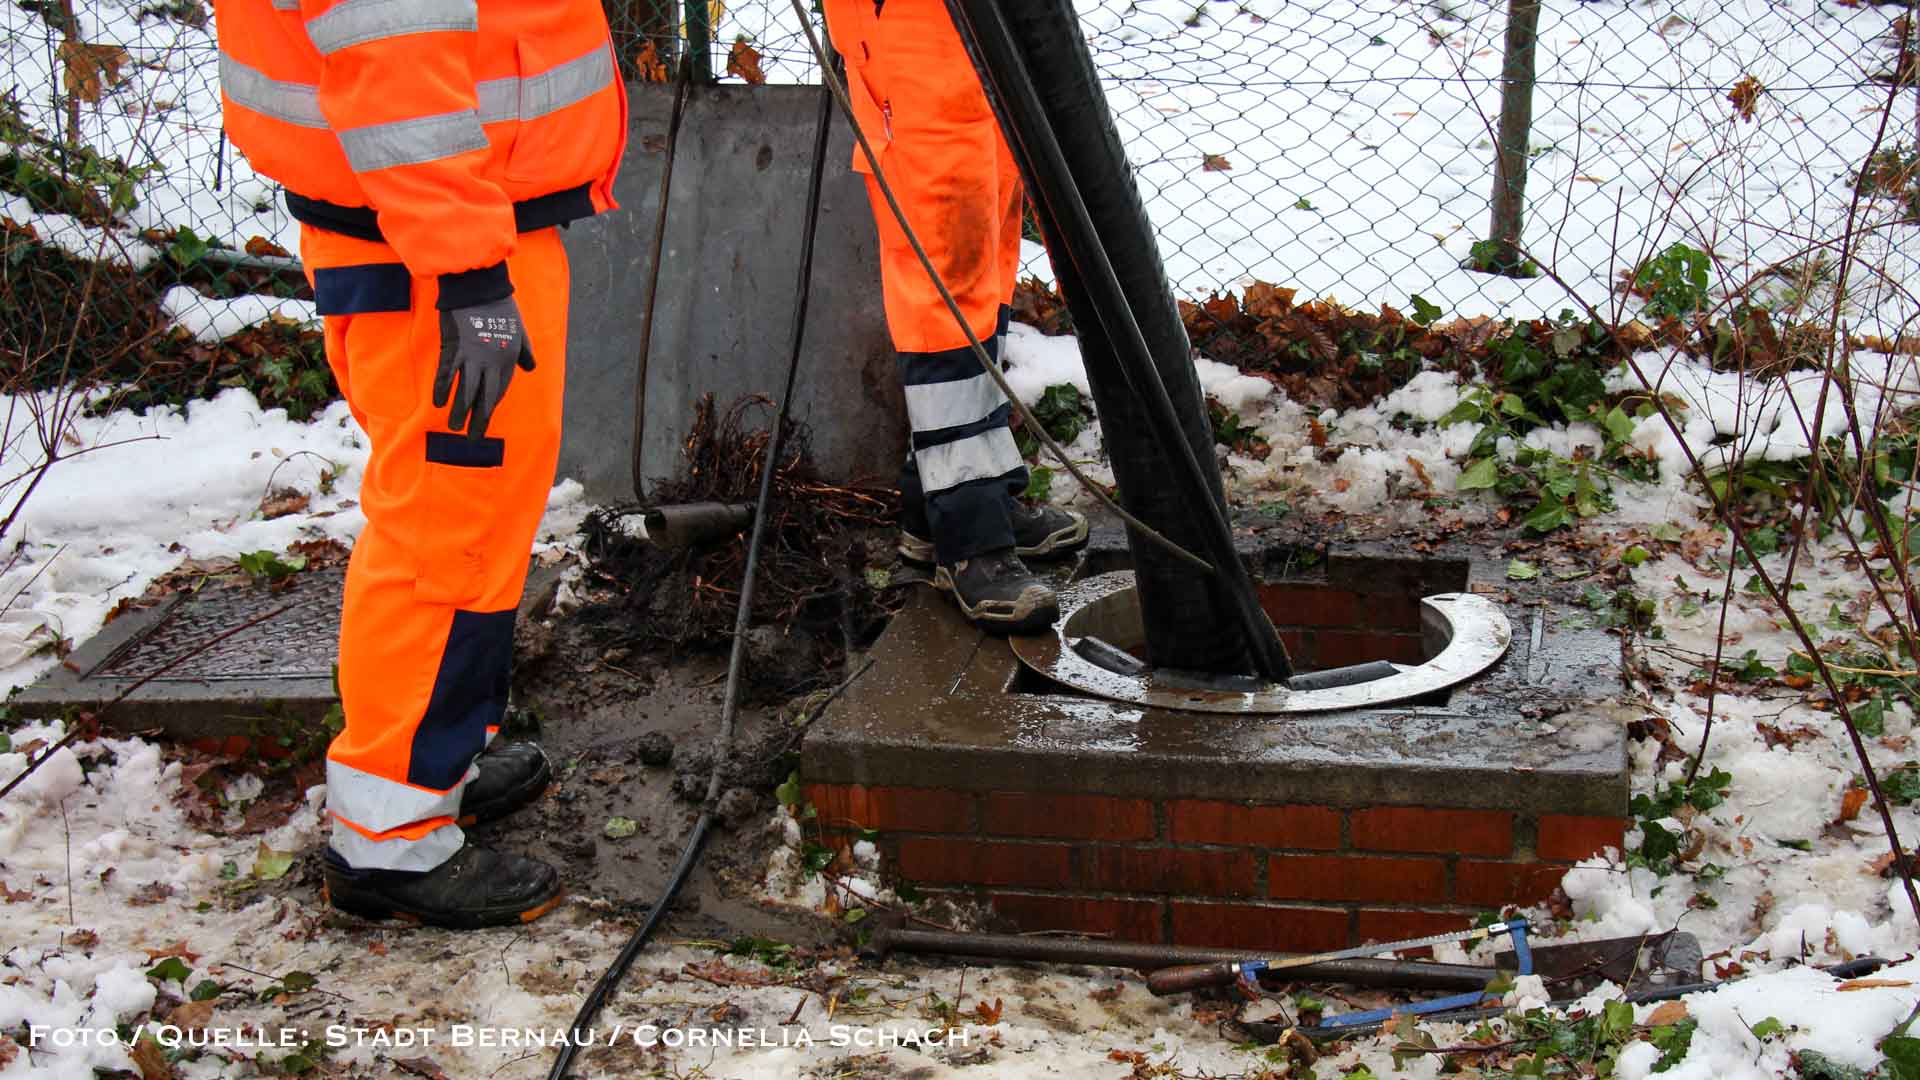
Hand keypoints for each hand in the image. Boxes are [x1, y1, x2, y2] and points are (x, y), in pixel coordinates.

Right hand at [434, 296, 536, 439]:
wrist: (480, 288)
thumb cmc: (501, 306)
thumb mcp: (520, 330)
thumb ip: (526, 351)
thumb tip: (531, 367)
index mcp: (508, 359)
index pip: (500, 390)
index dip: (490, 406)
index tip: (484, 419)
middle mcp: (492, 362)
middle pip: (485, 397)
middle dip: (480, 419)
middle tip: (473, 438)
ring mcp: (473, 357)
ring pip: (467, 391)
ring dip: (461, 411)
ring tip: (455, 428)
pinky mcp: (455, 348)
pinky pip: (447, 373)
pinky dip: (442, 389)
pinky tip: (438, 403)